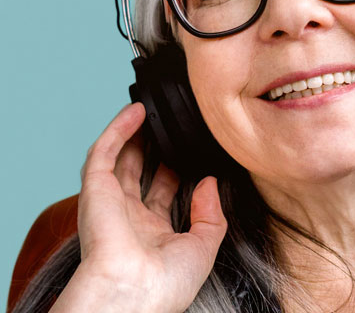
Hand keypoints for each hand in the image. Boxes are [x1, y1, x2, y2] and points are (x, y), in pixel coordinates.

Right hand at [54, 103, 226, 311]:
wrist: (134, 293)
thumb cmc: (166, 283)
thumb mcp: (203, 248)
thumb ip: (211, 215)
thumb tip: (209, 183)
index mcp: (150, 234)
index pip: (160, 194)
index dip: (172, 171)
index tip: (189, 153)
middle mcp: (127, 218)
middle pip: (136, 173)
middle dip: (149, 149)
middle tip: (166, 127)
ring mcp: (109, 203)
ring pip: (116, 158)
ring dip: (131, 134)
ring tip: (150, 111)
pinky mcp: (94, 190)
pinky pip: (104, 152)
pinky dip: (118, 129)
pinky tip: (136, 111)